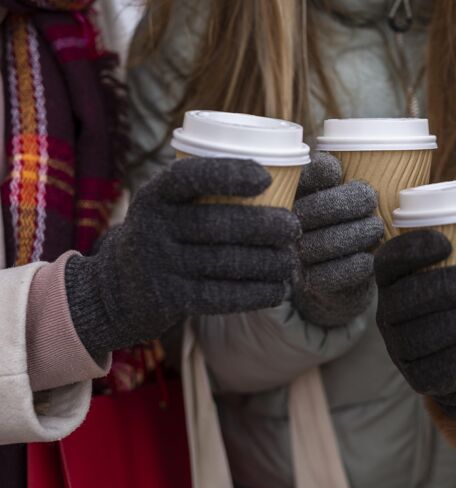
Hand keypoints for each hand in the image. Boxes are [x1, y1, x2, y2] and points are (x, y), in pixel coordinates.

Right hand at [65, 157, 300, 357]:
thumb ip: (205, 194)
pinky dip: (256, 293)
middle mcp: (153, 227)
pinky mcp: (170, 299)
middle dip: (264, 226)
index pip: (189, 176)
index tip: (265, 178)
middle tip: (294, 228)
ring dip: (268, 263)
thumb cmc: (166, 235)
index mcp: (156, 195)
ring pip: (225, 262)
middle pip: (217, 223)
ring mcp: (159, 265)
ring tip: (291, 261)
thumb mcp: (169, 207)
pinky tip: (278, 290)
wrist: (116, 289)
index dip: (229, 174)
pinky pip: (221, 296)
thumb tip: (281, 179)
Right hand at [291, 153, 383, 326]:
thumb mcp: (347, 196)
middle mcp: (290, 226)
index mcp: (296, 196)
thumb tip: (332, 167)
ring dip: (357, 233)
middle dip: (347, 203)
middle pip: (312, 210)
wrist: (345, 274)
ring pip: (325, 242)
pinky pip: (333, 274)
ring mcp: (298, 256)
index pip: (301, 178)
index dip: (317, 173)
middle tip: (372, 202)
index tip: (338, 172)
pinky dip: (356, 265)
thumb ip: (341, 179)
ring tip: (375, 229)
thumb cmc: (349, 222)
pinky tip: (368, 258)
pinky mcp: (312, 283)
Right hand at [374, 230, 455, 422]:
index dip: (412, 250)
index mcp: (395, 278)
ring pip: (419, 335)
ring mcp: (397, 346)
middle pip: (406, 298)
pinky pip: (431, 368)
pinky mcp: (414, 375)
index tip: (447, 243)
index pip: (390, 260)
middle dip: (447, 285)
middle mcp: (387, 311)